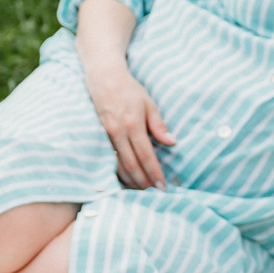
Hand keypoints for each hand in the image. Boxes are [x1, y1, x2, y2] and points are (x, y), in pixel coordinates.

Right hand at [85, 60, 175, 189]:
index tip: (163, 186)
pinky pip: (111, 159)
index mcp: (133, 124)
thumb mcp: (148, 103)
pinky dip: (120, 172)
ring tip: (143, 191)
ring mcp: (107, 136)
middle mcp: (118, 132)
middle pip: (132, 164)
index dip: (154, 172)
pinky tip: (128, 180)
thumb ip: (159, 125)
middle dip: (144, 182)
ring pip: (119, 164)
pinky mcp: (101, 137)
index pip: (146, 155)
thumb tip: (172, 142)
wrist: (103, 78)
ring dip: (131, 180)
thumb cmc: (129, 90)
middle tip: (154, 194)